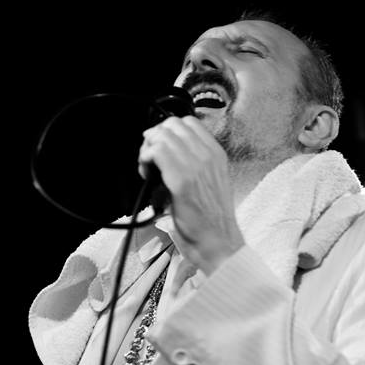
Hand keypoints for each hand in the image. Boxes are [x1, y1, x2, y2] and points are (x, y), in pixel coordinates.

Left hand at [138, 115, 244, 273]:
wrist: (218, 242)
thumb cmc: (211, 219)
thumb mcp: (209, 182)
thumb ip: (194, 163)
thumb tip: (168, 153)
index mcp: (216, 154)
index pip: (188, 122)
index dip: (168, 131)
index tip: (160, 147)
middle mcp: (208, 156)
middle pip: (173, 124)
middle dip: (156, 137)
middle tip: (150, 158)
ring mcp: (196, 166)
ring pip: (162, 135)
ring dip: (148, 149)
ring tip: (147, 168)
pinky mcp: (182, 180)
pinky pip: (157, 152)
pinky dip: (145, 159)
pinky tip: (146, 174)